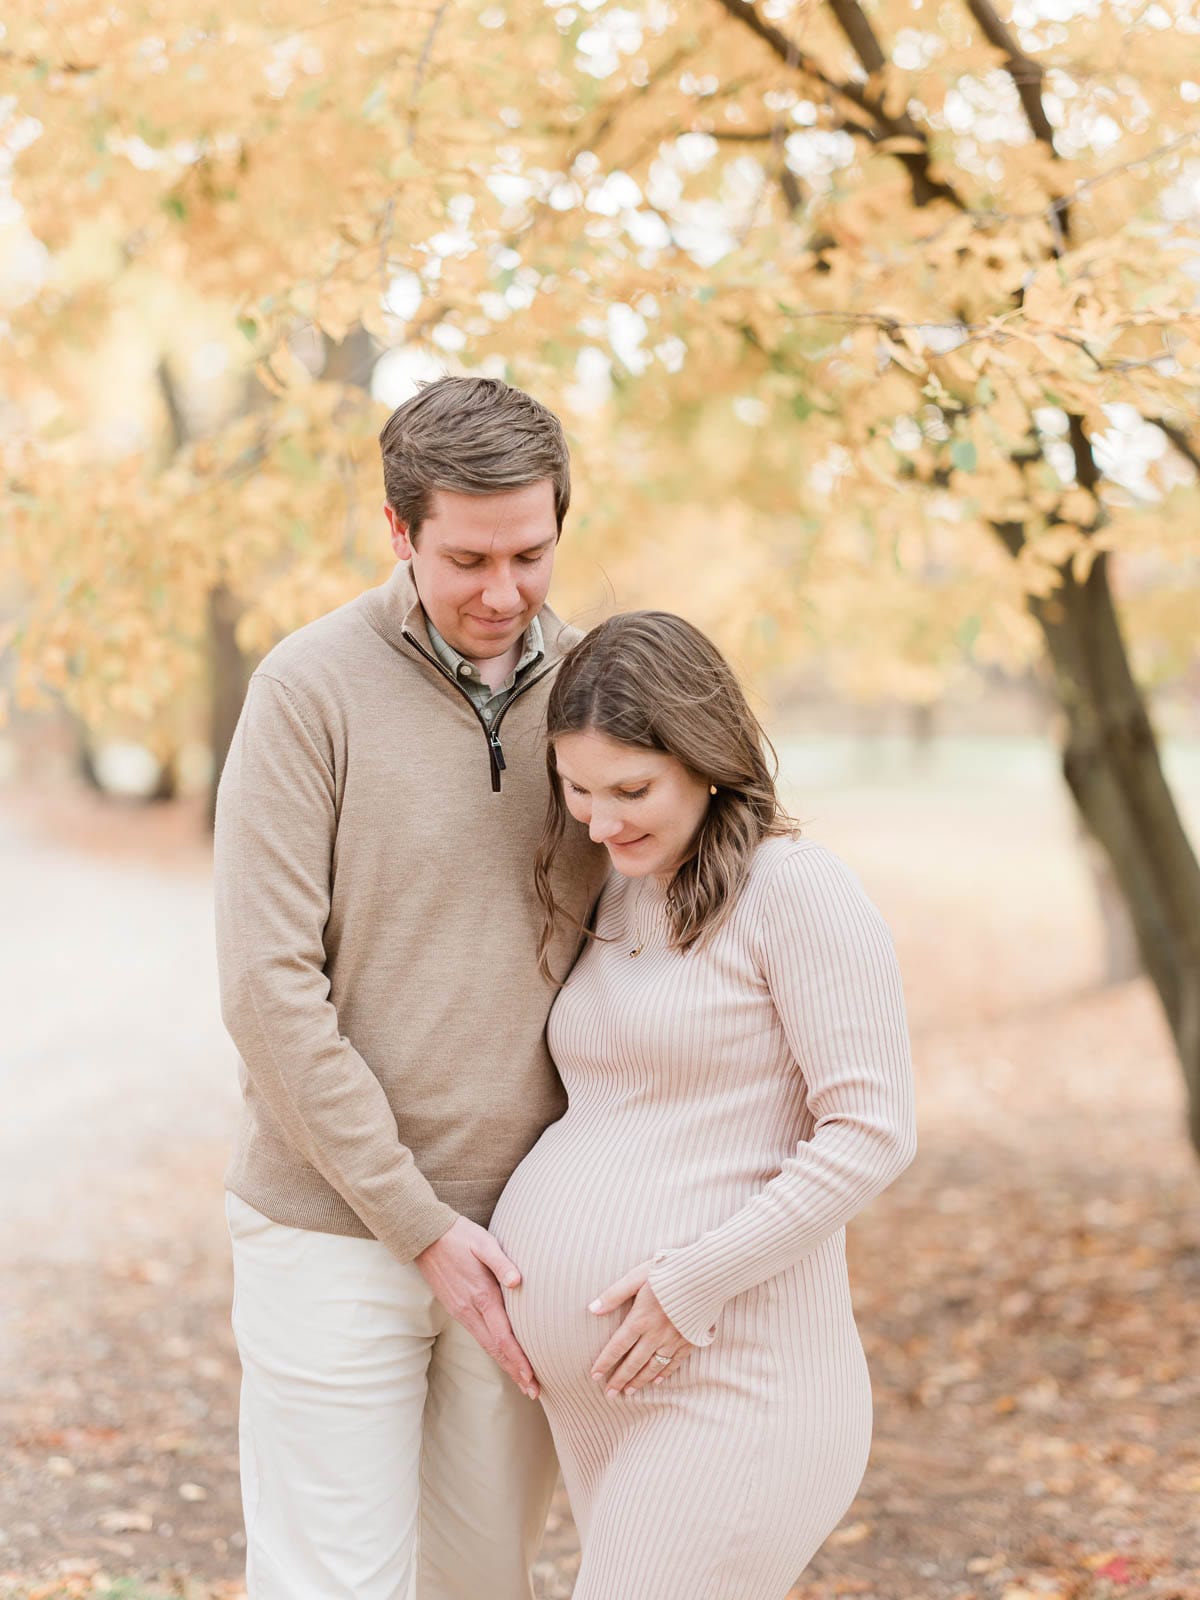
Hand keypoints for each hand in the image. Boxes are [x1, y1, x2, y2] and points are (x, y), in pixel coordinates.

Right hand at [416, 1217, 539, 1398]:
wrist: (426, 1235)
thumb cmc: (460, 1236)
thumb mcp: (483, 1242)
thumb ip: (501, 1262)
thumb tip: (518, 1281)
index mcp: (481, 1295)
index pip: (503, 1336)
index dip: (519, 1359)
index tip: (532, 1378)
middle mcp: (470, 1309)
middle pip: (495, 1348)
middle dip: (515, 1371)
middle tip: (534, 1391)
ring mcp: (461, 1310)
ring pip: (486, 1345)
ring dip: (505, 1364)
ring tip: (522, 1381)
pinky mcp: (456, 1307)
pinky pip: (478, 1335)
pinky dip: (493, 1350)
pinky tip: (501, 1354)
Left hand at [588, 1260, 693, 1396]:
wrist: (706, 1275)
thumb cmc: (669, 1271)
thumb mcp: (637, 1277)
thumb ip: (614, 1294)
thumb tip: (592, 1308)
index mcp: (640, 1319)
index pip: (617, 1346)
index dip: (605, 1362)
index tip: (595, 1376)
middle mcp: (656, 1334)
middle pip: (634, 1362)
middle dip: (620, 1379)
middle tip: (609, 1394)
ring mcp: (674, 1340)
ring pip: (653, 1366)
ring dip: (639, 1380)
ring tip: (629, 1391)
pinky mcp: (690, 1340)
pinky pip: (675, 1362)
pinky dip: (664, 1373)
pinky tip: (656, 1381)